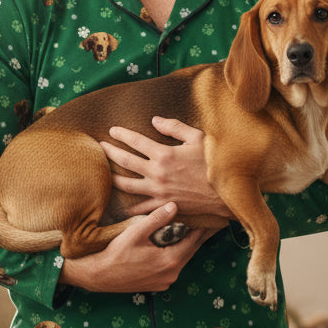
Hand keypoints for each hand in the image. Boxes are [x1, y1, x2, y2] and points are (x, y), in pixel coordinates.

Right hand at [58, 202, 220, 292]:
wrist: (99, 276)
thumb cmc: (116, 253)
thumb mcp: (136, 232)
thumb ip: (156, 219)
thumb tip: (174, 205)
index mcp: (170, 260)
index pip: (193, 240)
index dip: (202, 227)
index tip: (210, 215)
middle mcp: (172, 273)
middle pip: (191, 251)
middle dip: (198, 236)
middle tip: (209, 221)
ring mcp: (166, 281)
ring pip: (183, 260)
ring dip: (187, 246)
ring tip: (194, 231)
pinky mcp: (158, 285)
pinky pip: (174, 267)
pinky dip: (177, 255)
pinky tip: (176, 246)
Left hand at [100, 116, 231, 217]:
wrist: (227, 193)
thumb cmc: (214, 163)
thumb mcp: (198, 138)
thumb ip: (175, 127)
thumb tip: (154, 120)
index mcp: (164, 154)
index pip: (136, 141)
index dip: (122, 134)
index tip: (112, 130)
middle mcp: (157, 173)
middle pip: (125, 161)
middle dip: (110, 152)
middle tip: (100, 147)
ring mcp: (158, 191)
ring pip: (127, 185)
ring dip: (112, 179)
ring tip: (103, 175)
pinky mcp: (163, 206)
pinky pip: (140, 208)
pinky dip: (128, 207)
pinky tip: (118, 207)